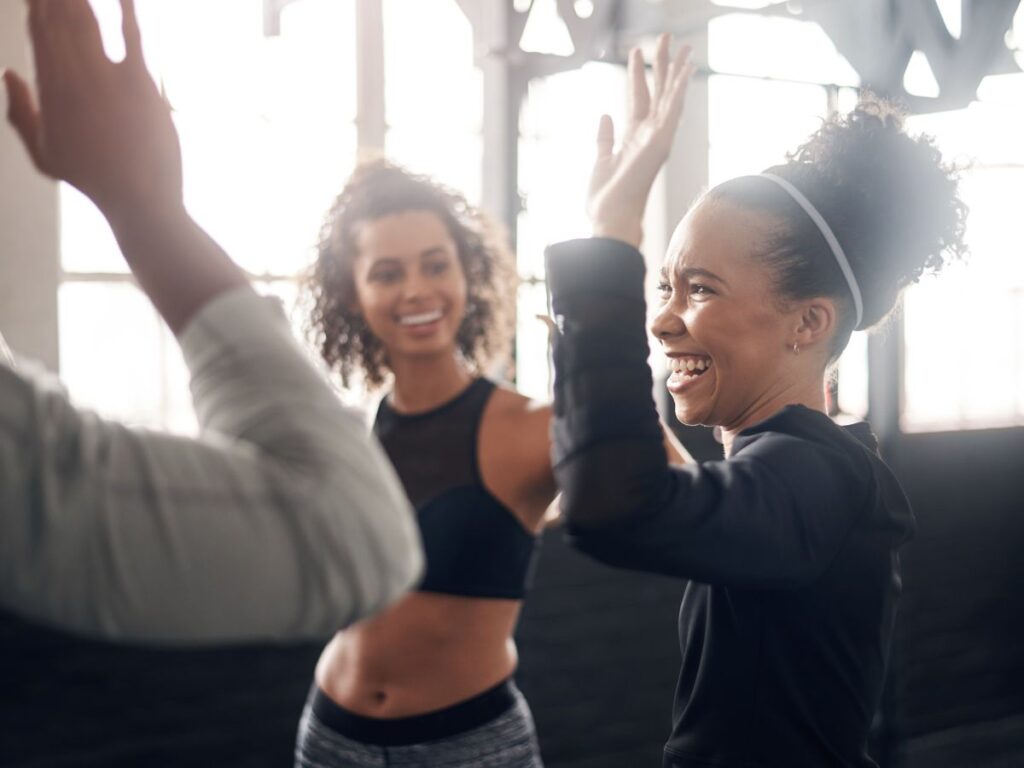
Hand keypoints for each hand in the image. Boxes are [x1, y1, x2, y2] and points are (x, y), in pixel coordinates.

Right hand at [4, 0, 181, 220]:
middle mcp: (71, 79)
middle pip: (57, 19)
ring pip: (85, 20)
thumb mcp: (45, 154)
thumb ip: (21, 113)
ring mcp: (105, 79)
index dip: (37, 4)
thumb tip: (9, 73)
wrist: (138, 200)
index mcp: (49, 91)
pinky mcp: (138, 83)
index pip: (38, 33)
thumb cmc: (95, 180)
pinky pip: (131, 34)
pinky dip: (126, 8)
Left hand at [587, 34, 694, 246]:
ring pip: (669, 96)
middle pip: (656, 92)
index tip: (637, 51)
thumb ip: (605, 137)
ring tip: (683, 45)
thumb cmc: (605, 200)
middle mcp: (648, 136)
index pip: (637, 99)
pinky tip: (687, 68)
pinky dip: (680, 88)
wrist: (609, 219)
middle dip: (661, 64)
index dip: (637, 75)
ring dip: (676, 70)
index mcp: (632, 139)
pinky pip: (673, 109)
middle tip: (666, 37)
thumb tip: (606, 115)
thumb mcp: (600, 160)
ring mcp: (657, 138)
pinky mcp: (661, 143)